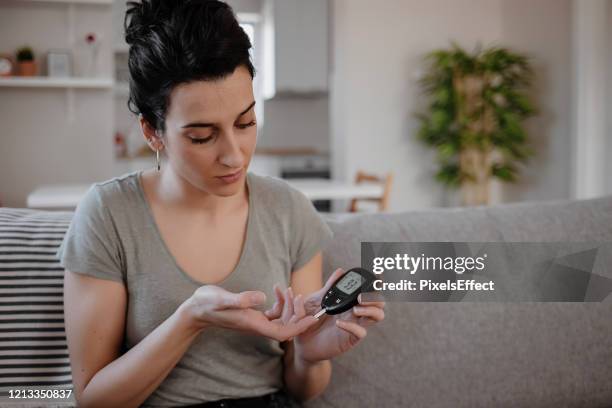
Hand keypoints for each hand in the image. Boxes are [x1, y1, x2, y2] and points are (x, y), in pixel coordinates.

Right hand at [181, 285, 317, 341]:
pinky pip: (273, 314)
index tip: (312, 318)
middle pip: (286, 327)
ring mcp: (255, 321)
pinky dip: (280, 304)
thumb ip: (241, 299)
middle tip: (300, 295)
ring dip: (289, 308)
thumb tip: (261, 297)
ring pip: (281, 320)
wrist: (196, 309)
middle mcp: (257, 325)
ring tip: (290, 290)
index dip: (300, 327)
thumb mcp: (223, 299)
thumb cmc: (208, 304)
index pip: (283, 332)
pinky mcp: (253, 315)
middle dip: (297, 314)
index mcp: (254, 324)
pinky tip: (278, 291)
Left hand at [264, 268, 385, 363]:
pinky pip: (361, 332)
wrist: (301, 339)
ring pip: (377, 316)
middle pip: (379, 302)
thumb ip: (328, 287)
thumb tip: (340, 271)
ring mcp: (355, 324)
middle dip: (375, 297)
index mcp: (350, 300)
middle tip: (361, 297)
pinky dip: (352, 326)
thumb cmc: (309, 318)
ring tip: (355, 309)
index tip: (378, 275)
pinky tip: (338, 323)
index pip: (369, 290)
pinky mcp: (350, 338)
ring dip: (370, 310)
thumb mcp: (316, 300)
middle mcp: (356, 311)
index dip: (377, 283)